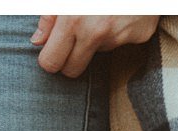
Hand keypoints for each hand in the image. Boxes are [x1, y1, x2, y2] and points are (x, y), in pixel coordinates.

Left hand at [30, 16, 158, 76]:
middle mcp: (95, 31)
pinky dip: (119, 32)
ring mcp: (119, 35)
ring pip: (98, 53)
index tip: (53, 52)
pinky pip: (121, 43)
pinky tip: (121, 14)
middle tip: (74, 41)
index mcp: (73, 20)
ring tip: (103, 14)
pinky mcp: (139, 35)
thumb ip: (50, 17)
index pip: (51, 63)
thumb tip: (37, 41)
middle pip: (72, 71)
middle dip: (69, 61)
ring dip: (97, 40)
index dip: (50, 60)